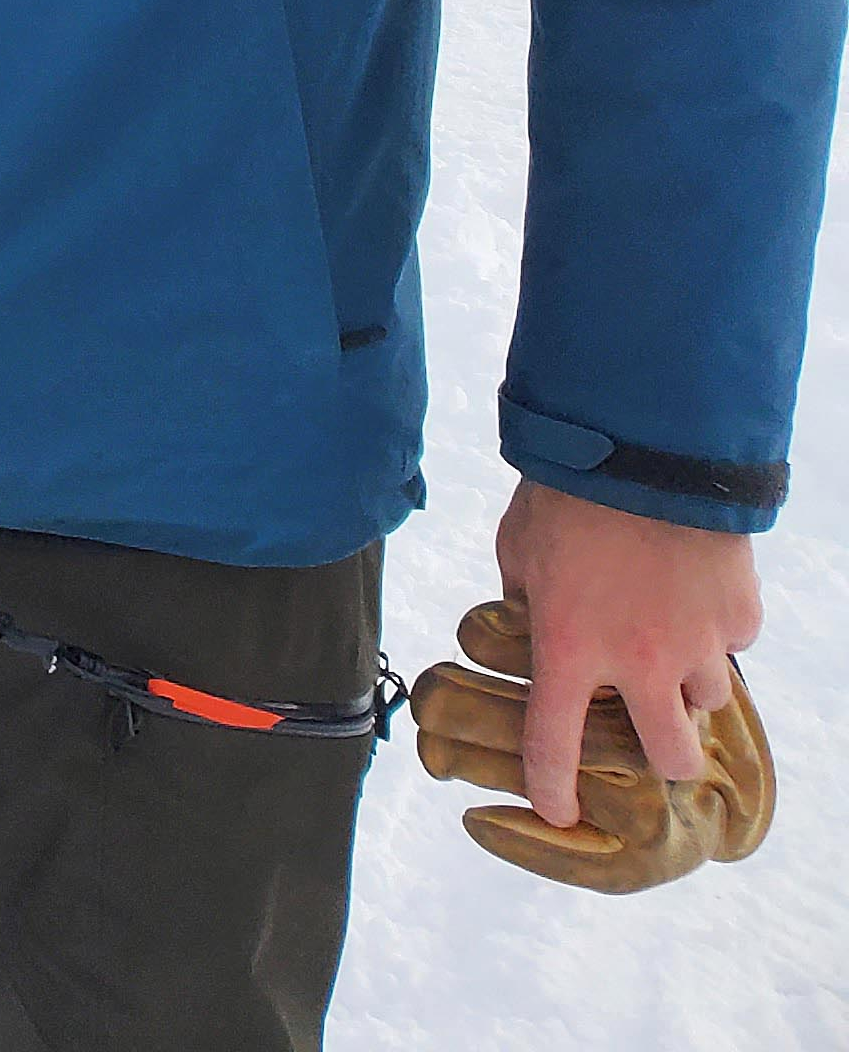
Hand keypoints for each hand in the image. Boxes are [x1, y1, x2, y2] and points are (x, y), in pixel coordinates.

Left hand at [404, 485, 774, 890]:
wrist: (645, 449)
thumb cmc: (567, 494)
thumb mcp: (520, 547)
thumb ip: (526, 596)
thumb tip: (531, 614)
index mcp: (570, 648)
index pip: (553, 742)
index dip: (552, 787)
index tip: (557, 810)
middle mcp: (639, 661)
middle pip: (671, 755)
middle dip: (668, 758)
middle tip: (659, 740)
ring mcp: (697, 642)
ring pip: (709, 698)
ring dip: (690, 682)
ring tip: (669, 639)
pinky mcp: (739, 613)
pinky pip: (732, 640)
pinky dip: (714, 627)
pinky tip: (692, 590)